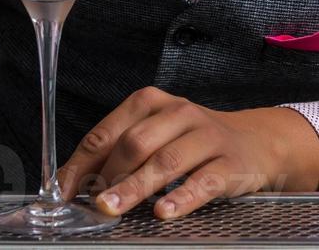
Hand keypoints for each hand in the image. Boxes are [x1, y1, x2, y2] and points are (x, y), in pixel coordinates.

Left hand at [56, 87, 318, 219]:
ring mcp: (206, 137)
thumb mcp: (156, 135)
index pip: (108, 132)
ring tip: (112, 208)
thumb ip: (117, 154)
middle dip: (109, 175)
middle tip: (92, 203)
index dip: (82, 163)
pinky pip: (203, 181)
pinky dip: (181, 197)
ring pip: (166, 162)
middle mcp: (179, 114)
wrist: (255, 142)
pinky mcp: (229, 163)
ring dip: (135, 187)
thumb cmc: (192, 142)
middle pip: (136, 143)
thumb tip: (73, 185)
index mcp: (152, 104)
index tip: (63, 192)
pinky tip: (164, 213)